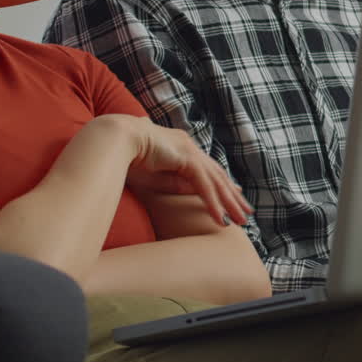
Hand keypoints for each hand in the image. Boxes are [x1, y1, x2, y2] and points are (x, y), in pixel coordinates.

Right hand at [126, 119, 252, 226]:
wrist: (115, 140)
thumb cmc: (128, 158)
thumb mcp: (156, 177)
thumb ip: (177, 183)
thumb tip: (195, 192)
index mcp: (181, 148)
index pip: (208, 168)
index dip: (222, 184)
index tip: (235, 197)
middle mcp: (189, 147)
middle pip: (217, 175)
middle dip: (232, 196)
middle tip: (246, 213)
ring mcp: (189, 150)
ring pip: (216, 180)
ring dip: (229, 202)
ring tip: (240, 221)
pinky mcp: (186, 157)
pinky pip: (204, 184)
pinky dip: (213, 202)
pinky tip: (220, 218)